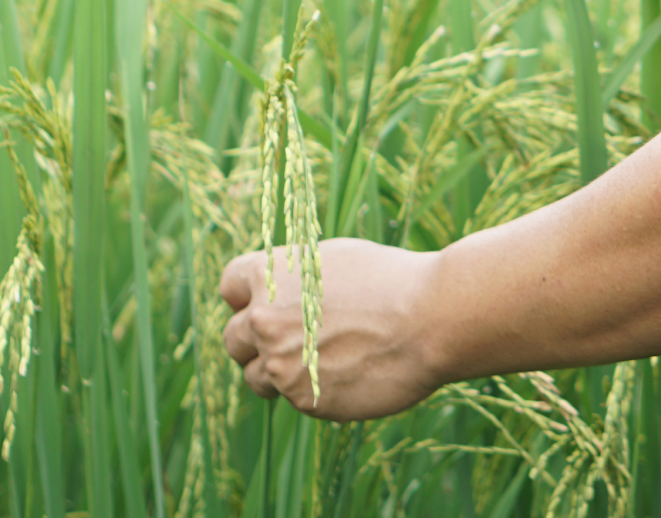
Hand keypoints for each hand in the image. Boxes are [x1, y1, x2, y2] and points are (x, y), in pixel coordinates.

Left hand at [219, 238, 445, 420]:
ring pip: (255, 376)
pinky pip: (295, 398)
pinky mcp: (304, 400)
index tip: (266, 305)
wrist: (430, 320)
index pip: (230, 287)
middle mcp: (263, 320)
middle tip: (290, 340)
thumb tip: (274, 296)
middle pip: (233, 338)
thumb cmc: (391, 281)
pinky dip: (314, 390)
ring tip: (321, 360)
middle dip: (255, 341)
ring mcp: (280, 365)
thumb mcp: (334, 260)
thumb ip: (293, 280)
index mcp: (268, 277)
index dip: (247, 297)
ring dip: (277, 371)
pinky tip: (349, 374)